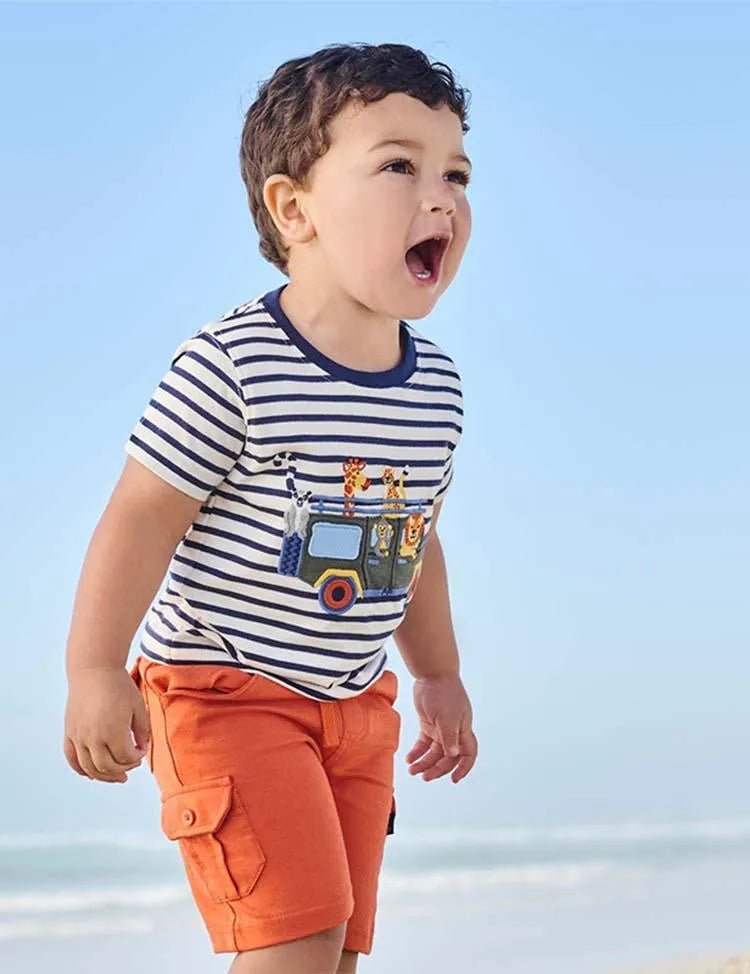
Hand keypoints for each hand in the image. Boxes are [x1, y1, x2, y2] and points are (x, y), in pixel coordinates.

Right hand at [63, 666, 150, 782]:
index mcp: (113, 731)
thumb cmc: (119, 686)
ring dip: (104, 776)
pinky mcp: (69, 733)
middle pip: (108, 767)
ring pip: (89, 768)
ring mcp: (78, 737)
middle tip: (132, 764)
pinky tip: (92, 773)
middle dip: (123, 769)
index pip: (126, 758)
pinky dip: (82, 770)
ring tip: (117, 776)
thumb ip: (143, 731)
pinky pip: (72, 759)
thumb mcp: (138, 707)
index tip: (141, 750)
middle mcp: (93, 737)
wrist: (94, 670)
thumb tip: (142, 749)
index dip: (137, 758)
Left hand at [406, 672, 476, 782]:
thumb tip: (454, 755)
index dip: (464, 768)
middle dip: (437, 768)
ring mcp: (441, 728)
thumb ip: (449, 737)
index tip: (454, 779)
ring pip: (435, 752)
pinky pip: (424, 742)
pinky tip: (409, 758)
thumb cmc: (443, 692)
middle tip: (424, 777)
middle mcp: (453, 731)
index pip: (468, 754)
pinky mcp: (429, 723)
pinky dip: (417, 751)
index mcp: (463, 729)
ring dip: (425, 762)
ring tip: (412, 770)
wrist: (431, 674)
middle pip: (448, 756)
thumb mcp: (447, 716)